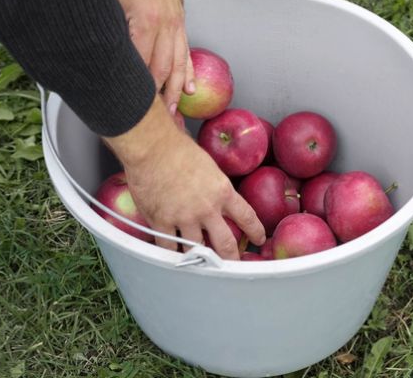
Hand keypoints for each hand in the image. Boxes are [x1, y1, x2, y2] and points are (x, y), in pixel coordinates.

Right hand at [104, 96, 265, 259]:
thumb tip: (215, 189)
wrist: (153, 147)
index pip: (246, 216)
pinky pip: (168, 246)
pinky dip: (170, 252)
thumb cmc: (178, 147)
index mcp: (222, 192)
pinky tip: (171, 254)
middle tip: (233, 264)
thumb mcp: (208, 164)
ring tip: (198, 261)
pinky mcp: (162, 221)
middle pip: (225, 243)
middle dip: (232, 258)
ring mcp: (184, 218)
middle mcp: (207, 209)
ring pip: (195, 250)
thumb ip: (214, 183)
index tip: (258, 239)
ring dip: (197, 257)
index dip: (255, 231)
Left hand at [105, 0, 193, 112]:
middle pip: (163, 70)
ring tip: (173, 114)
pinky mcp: (181, 25)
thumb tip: (91, 55)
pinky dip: (189, 74)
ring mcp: (176, 26)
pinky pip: (187, 54)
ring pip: (178, 65)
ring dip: (175, 92)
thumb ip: (106, 28)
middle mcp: (165, 27)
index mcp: (145, 22)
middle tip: (156, 121)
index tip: (134, 108)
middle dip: (159, 98)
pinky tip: (190, 90)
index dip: (139, 88)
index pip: (142, 64)